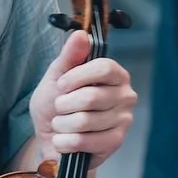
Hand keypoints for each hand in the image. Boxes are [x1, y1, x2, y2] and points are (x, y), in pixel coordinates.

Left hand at [30, 31, 135, 162]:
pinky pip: (84, 141)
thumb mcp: (57, 76)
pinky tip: (64, 140)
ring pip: (85, 121)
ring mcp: (123, 121)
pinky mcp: (115, 142)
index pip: (105, 68)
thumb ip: (69, 56)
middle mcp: (125, 96)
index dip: (77, 77)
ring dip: (62, 124)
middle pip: (92, 97)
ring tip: (61, 124)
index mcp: (115, 75)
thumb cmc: (56, 106)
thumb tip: (81, 35)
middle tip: (59, 108)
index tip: (61, 85)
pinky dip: (65, 142)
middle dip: (64, 105)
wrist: (52, 138)